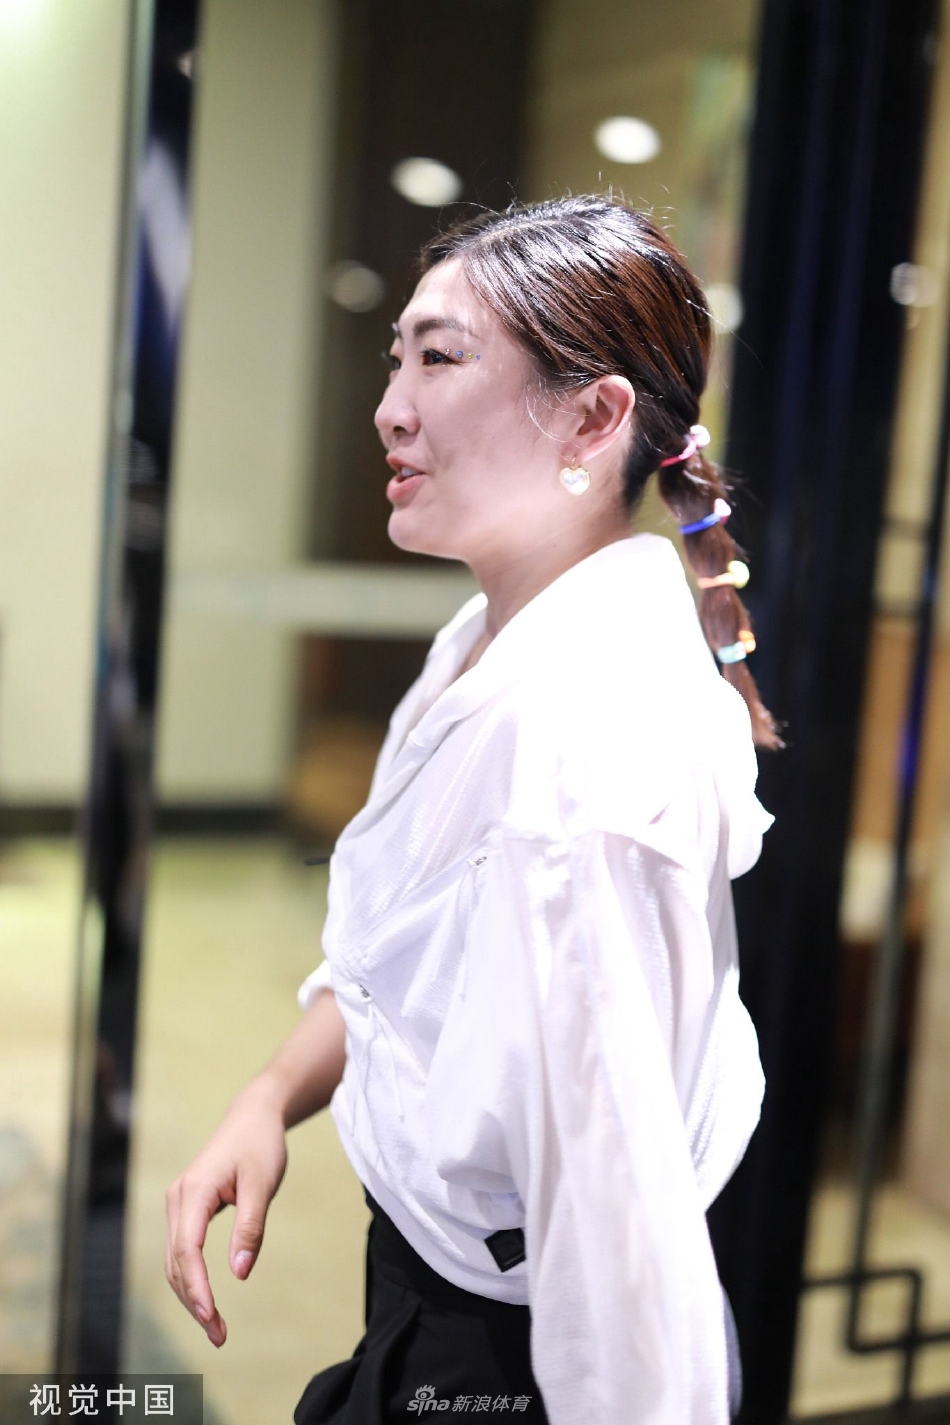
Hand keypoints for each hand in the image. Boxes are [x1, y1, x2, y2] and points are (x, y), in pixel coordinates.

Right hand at [164, 1079, 287, 1346]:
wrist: (253, 1117)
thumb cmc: (260, 1146)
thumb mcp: (262, 1184)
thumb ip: (251, 1227)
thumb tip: (240, 1273)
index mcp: (195, 1191)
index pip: (187, 1249)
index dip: (197, 1287)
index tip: (212, 1316)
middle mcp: (178, 1198)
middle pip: (176, 1262)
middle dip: (194, 1302)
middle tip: (220, 1336)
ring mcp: (178, 1204)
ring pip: (175, 1261)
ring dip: (191, 1296)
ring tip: (216, 1327)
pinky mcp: (186, 1209)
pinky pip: (181, 1251)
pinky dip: (191, 1279)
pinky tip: (208, 1300)